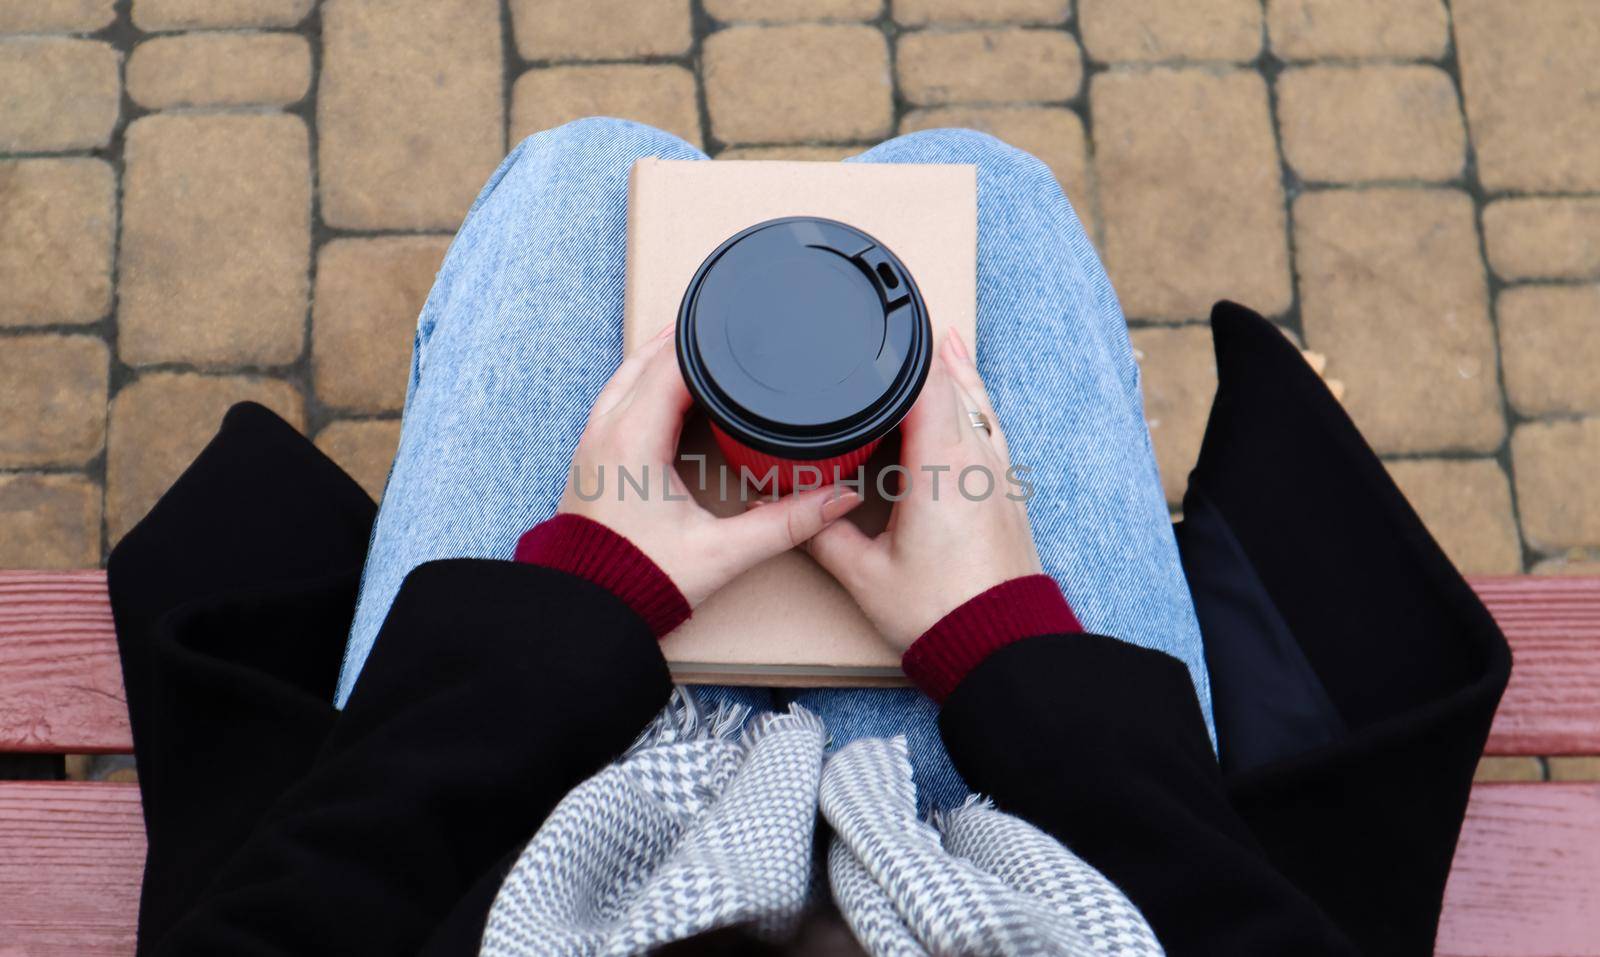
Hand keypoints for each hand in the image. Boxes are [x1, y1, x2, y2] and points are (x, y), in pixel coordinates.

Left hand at [558, 323, 862, 606]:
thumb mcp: (723, 552)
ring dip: (662, 356)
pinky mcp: (592, 457)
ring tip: (704, 344)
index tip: (741, 320)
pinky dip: (643, 380)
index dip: (707, 338)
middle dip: (687, 338)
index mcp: (634, 439)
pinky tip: (669, 387)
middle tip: (730, 321)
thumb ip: (787, 523)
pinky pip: (616, 397)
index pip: (672, 364)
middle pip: (646, 358)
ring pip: (626, 374)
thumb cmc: (640, 581)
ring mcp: (592, 442)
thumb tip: (840, 499)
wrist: (587, 612)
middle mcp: (605, 431)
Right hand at [807, 331, 1042, 650]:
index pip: (926, 382)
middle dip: (923, 356)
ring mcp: (999, 474)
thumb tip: (780, 503)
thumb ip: (819, 532)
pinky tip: (968, 404)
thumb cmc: (940, 613)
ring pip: (979, 404)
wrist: (1002, 648)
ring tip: (939, 343)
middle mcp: (977, 458)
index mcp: (942, 463)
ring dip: (957, 374)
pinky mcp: (1007, 494)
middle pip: (954, 383)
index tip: (876, 327)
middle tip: (895, 326)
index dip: (901, 350)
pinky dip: (976, 406)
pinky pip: (991, 431)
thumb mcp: (863, 573)